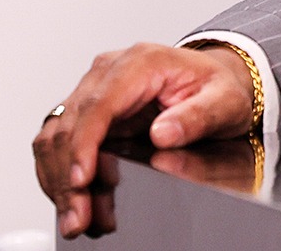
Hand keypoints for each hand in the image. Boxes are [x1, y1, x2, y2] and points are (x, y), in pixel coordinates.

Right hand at [32, 42, 256, 237]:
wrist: (215, 83)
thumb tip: (163, 134)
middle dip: (68, 176)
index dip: (83, 145)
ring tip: (75, 218)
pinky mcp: (87, 113)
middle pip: (70, 125)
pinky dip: (59, 176)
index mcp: (141, 62)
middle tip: (79, 217)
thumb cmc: (218, 88)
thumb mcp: (225, 101)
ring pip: (55, 137)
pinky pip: (59, 144)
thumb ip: (198, 116)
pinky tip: (71, 202)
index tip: (81, 180)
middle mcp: (108, 72)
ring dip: (58, 181)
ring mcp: (93, 91)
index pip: (98, 104)